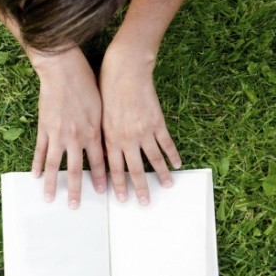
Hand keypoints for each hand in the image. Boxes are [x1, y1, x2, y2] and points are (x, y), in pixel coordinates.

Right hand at [28, 46, 106, 208]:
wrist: (63, 70)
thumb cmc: (86, 83)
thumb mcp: (100, 106)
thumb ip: (101, 126)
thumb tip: (105, 140)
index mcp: (93, 132)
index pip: (99, 162)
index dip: (101, 179)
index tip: (102, 193)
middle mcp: (76, 137)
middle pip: (76, 170)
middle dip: (76, 190)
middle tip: (74, 207)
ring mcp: (57, 134)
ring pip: (55, 165)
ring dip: (52, 184)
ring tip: (49, 198)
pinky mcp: (44, 128)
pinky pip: (40, 151)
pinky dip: (37, 164)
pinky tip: (35, 176)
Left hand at [99, 43, 181, 204]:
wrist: (124, 71)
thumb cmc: (105, 91)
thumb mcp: (97, 116)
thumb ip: (102, 138)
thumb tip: (103, 156)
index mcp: (110, 138)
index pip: (113, 169)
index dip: (118, 185)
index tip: (121, 199)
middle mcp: (127, 138)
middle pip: (134, 169)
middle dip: (139, 188)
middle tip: (144, 203)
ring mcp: (143, 131)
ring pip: (153, 159)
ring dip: (160, 176)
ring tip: (168, 187)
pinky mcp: (157, 122)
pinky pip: (166, 143)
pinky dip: (173, 155)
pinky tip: (177, 165)